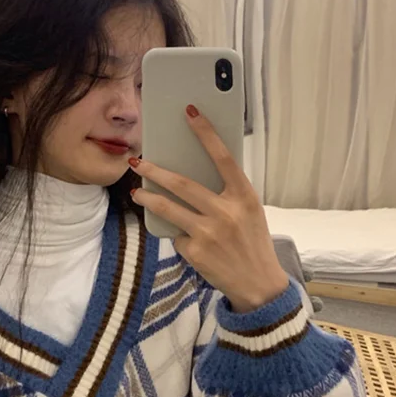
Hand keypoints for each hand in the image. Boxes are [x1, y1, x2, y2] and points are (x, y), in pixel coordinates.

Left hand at [130, 105, 288, 313]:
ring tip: (137, 191)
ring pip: (168, 208)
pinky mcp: (195, 252)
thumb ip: (227, 193)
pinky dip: (177, 234)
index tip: (190, 112)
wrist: (259, 284)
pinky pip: (176, 235)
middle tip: (137, 161)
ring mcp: (209, 233)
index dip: (206, 133)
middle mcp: (227, 212)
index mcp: (244, 196)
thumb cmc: (252, 242)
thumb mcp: (249, 212)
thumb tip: (192, 172)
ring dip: (148, 198)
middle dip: (155, 170)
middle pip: (183, 184)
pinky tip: (185, 238)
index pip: (223, 157)